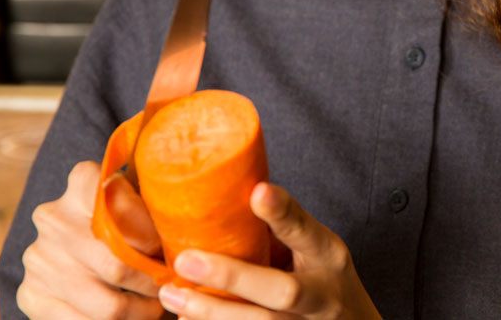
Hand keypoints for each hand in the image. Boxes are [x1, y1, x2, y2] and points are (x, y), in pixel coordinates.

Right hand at [17, 160, 165, 319]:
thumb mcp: (141, 198)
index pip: (127, 212)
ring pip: (108, 305)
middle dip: (155, 285)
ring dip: (142, 312)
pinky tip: (132, 317)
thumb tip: (190, 242)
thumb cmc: (125, 215)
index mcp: (83, 182)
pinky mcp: (30, 293)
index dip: (156, 240)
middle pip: (120, 266)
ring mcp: (38, 258)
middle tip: (174, 290)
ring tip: (158, 306)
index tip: (172, 254)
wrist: (74, 237)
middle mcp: (53, 217)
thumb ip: (158, 210)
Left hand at [157, 183, 381, 319]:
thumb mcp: (318, 248)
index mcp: (328, 258)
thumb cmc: (326, 280)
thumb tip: (236, 193)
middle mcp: (322, 297)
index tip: (258, 192)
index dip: (283, 213)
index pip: (306, 231)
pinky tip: (187, 319)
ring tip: (172, 295)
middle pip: (283, 292)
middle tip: (186, 260)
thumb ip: (285, 228)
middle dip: (233, 277)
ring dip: (212, 312)